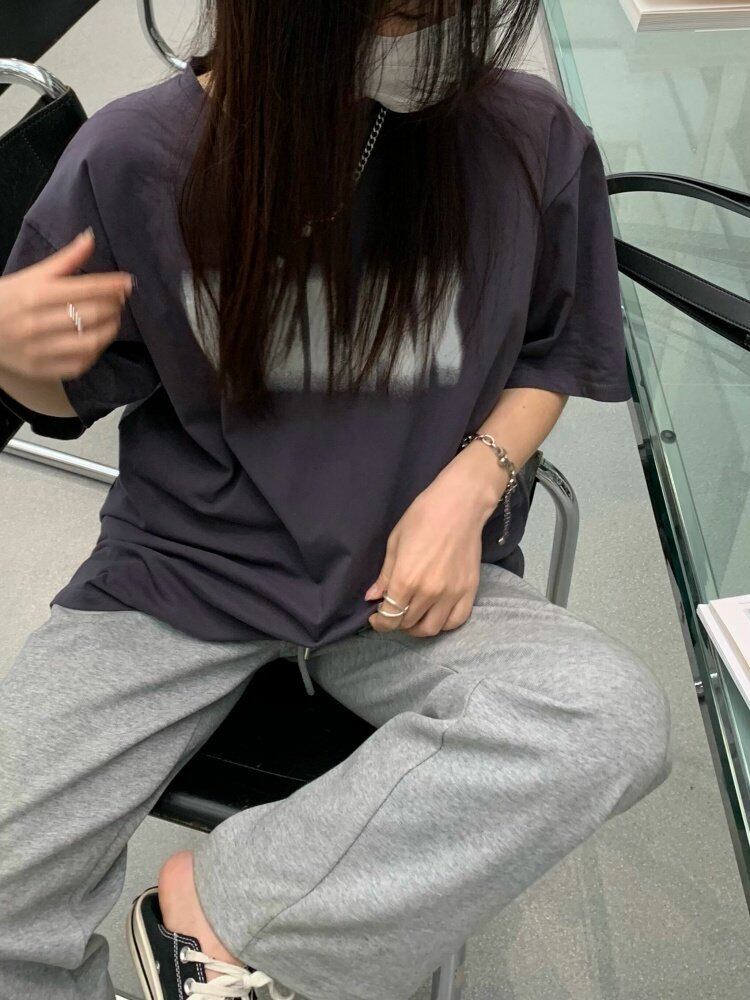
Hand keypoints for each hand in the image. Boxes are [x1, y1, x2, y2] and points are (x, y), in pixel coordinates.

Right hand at [0, 229, 133, 380]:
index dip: (111, 285)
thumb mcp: (32, 275)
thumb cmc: (9, 298)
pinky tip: (97, 339)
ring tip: (113, 319)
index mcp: (35, 294)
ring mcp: (39, 349)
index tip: (128, 282)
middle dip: (112, 306)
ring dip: (109, 329)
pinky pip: (79, 364)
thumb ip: (64, 260)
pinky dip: (95, 352)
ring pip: (89, 342)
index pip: (84, 288)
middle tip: (120, 300)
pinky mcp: (41, 369)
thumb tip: (91, 237)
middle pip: (90, 315)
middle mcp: (36, 323)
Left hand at [364, 451, 505, 636]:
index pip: (390, 616)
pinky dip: (443, 624)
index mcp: (406, 580)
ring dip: (417, 628)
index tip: (376, 617)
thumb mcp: (395, 543)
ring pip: (431, 629)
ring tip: (412, 616)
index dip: (380, 622)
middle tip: (393, 611)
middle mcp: (429, 592)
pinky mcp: (469, 590)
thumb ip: (385, 575)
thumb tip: (372, 597)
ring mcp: (452, 594)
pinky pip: (456, 621)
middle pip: (408, 623)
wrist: (460, 505)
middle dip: (395, 621)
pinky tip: (434, 615)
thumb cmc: (422, 517)